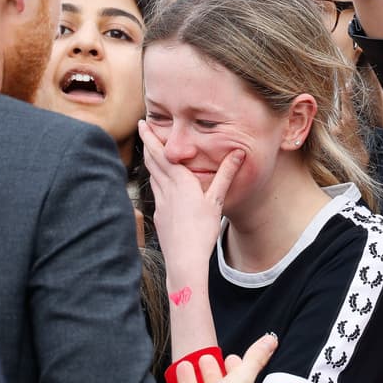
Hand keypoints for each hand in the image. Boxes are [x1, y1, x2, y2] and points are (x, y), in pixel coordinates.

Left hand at [137, 119, 243, 274]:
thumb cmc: (202, 230)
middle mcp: (166, 189)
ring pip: (152, 176)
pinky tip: (160, 184)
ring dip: (150, 161)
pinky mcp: (159, 215)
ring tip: (151, 152)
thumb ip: (226, 175)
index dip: (150, 137)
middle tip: (143, 129)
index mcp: (180, 181)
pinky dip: (155, 181)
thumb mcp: (217, 200)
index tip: (143, 123)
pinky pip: (155, 192)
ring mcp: (160, 203)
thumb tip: (239, 153)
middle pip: (152, 162)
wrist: (184, 259)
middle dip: (148, 144)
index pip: (161, 153)